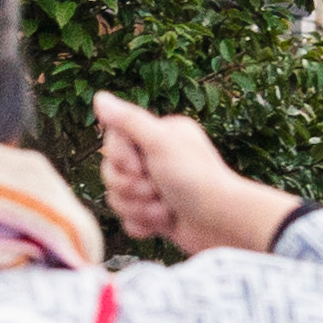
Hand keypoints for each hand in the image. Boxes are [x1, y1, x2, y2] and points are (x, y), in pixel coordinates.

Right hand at [94, 93, 293, 254]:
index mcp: (161, 136)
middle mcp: (158, 158)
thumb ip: (128, 120)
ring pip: (118, 198)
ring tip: (166, 210)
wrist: (223, 225)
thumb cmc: (196, 180)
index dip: (121, 159)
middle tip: (156, 190)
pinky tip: (165, 224)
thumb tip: (99, 97)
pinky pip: (128, 221)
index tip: (141, 166)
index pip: (114, 141)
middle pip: (112, 172)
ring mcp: (157, 187)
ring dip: (140, 208)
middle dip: (132, 188)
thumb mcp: (161, 143)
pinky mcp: (157, 214)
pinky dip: (144, 225)